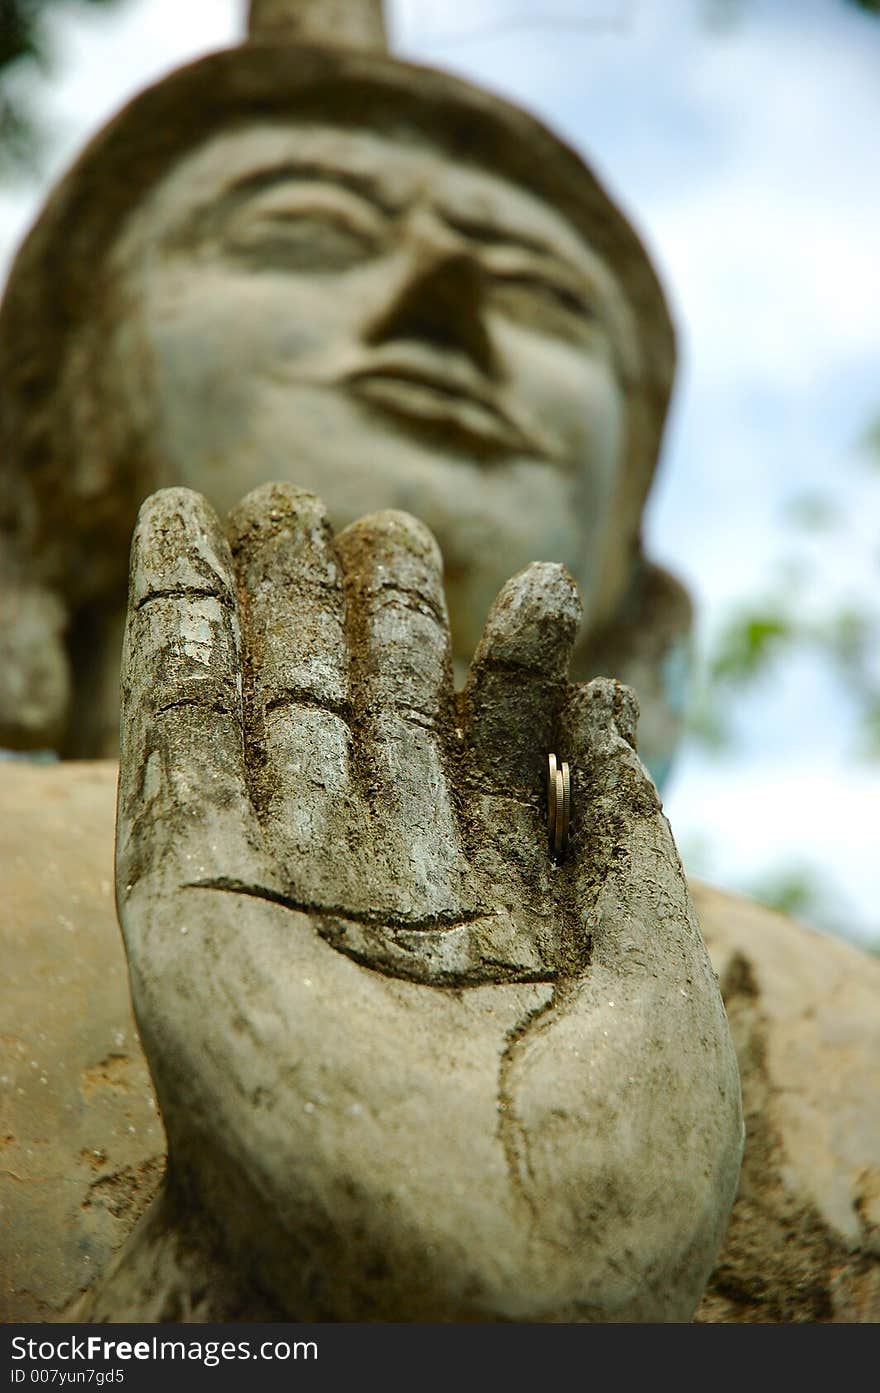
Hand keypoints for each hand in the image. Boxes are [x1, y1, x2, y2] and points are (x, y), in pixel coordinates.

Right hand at [109, 482, 741, 1321]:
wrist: (500, 1313)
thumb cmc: (611, 1185)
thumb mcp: (661, 988)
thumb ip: (625, 844)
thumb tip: (608, 711)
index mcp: (497, 922)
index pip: (488, 759)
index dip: (502, 662)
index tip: (525, 579)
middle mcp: (387, 903)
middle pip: (369, 723)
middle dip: (364, 616)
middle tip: (368, 514)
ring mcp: (285, 901)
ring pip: (263, 717)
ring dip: (262, 608)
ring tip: (267, 502)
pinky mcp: (189, 912)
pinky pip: (172, 754)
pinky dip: (171, 649)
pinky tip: (182, 554)